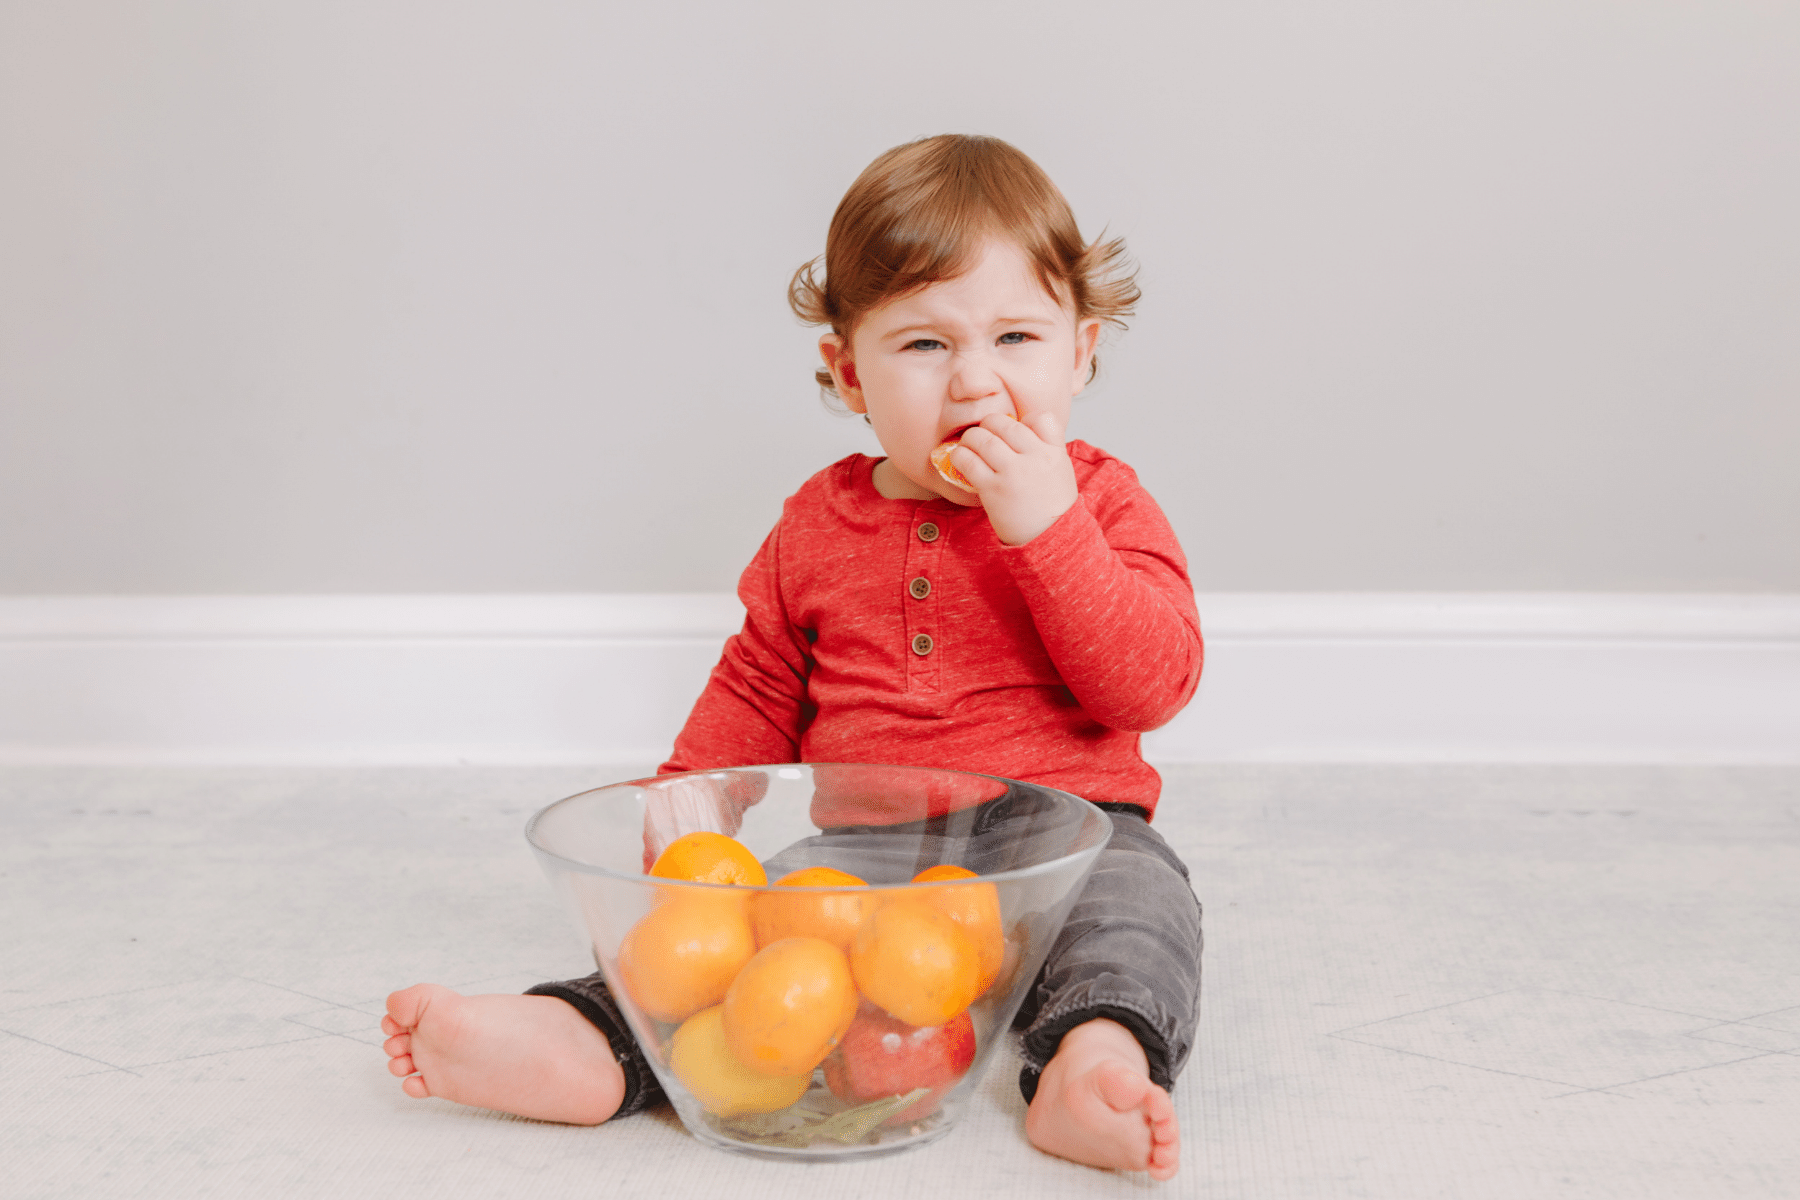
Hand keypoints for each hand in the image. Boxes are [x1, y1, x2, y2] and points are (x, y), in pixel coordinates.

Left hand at [948, 411, 1076, 545]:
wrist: (1049, 539)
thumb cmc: (1052, 506)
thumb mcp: (1061, 470)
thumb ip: (1048, 447)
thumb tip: (1026, 426)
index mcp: (1054, 452)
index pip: (1040, 418)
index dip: (1023, 420)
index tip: (1012, 430)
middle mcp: (1034, 458)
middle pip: (1004, 423)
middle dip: (988, 425)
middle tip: (983, 434)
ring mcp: (1012, 472)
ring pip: (983, 438)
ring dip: (970, 438)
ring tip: (968, 445)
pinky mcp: (992, 488)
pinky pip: (968, 461)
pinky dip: (959, 455)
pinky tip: (960, 459)